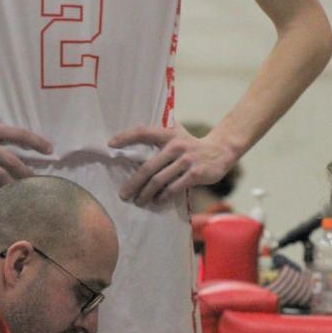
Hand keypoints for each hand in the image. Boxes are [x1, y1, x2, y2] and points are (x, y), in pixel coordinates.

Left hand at [110, 123, 237, 206]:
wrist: (221, 151)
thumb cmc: (192, 145)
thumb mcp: (177, 134)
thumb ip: (159, 136)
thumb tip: (133, 144)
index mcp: (168, 134)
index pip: (143, 132)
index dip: (126, 137)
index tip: (110, 144)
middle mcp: (175, 145)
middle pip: (148, 167)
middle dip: (133, 183)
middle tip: (124, 194)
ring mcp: (185, 160)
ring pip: (159, 180)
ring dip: (146, 193)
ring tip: (139, 201)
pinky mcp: (194, 174)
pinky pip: (174, 188)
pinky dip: (163, 196)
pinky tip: (157, 201)